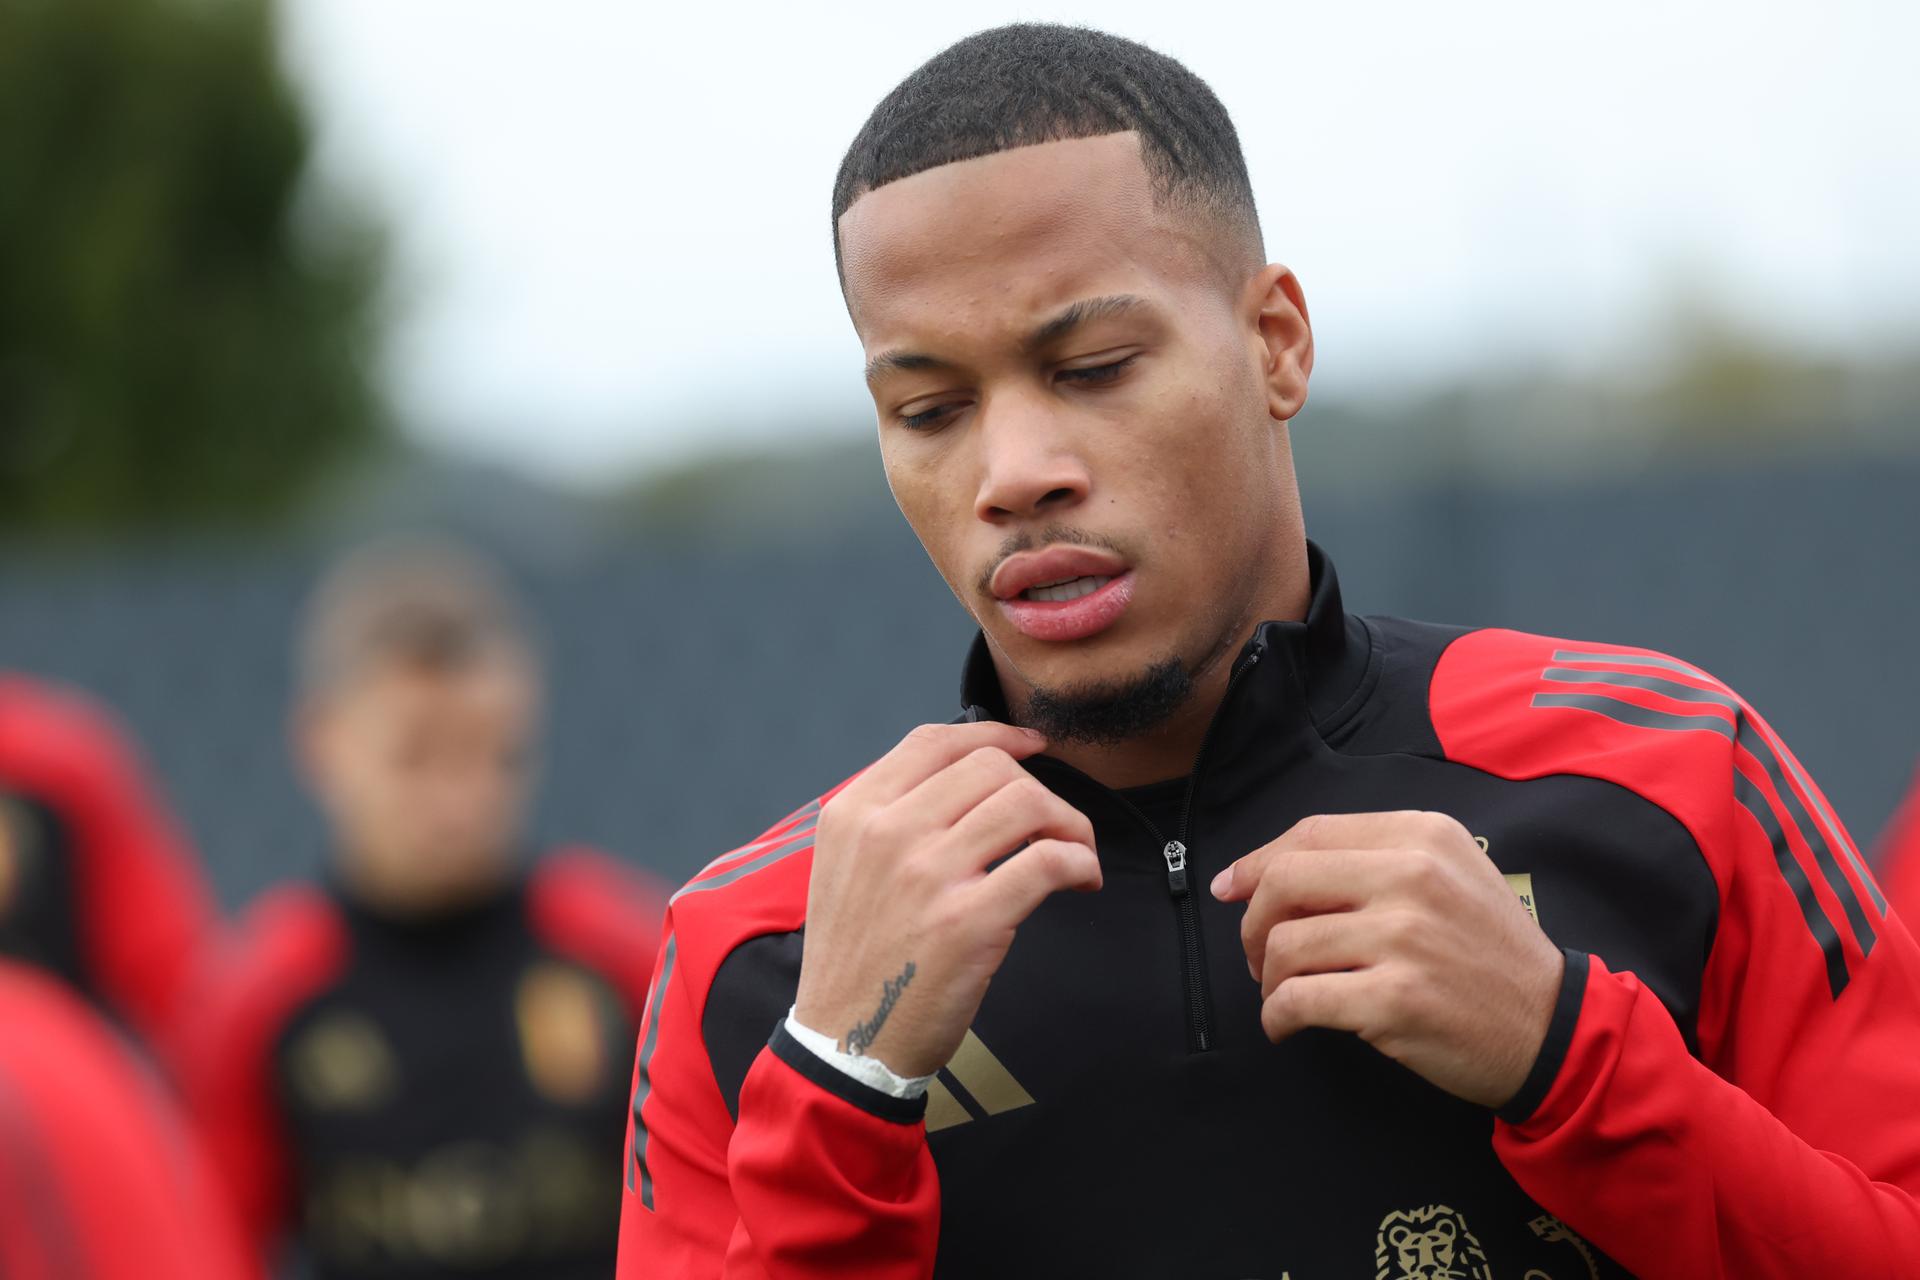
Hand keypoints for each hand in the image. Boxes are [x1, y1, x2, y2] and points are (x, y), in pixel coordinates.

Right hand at [793, 722, 1101, 1077]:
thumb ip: (889, 818)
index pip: (935, 741)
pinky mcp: (969, 922)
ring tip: (1075, 853)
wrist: (846, 1042)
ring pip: (1026, 803)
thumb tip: (967, 783)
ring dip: (1068, 823)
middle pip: (991, 767)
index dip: (996, 734)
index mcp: (854, 813)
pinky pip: (1046, 862)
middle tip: (1053, 825)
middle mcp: (887, 833)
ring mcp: (928, 875)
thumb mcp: (843, 867)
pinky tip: (1082, 881)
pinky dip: (1079, 862)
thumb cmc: (856, 958)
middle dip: (1038, 788)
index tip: (1031, 747)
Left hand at [1211, 811, 1562, 1108]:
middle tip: (1259, 955)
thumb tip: (1266, 870)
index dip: (1257, 861)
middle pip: (1284, 880)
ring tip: (1283, 994)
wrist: (1552, 1026)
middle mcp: (1412, 876)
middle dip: (1253, 921)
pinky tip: (1285, 1026)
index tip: (1232, 888)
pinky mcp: (1395, 999)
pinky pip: (1299, 1000)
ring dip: (1268, 978)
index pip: (1311, 833)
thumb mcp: (1451, 873)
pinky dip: (1276, 1017)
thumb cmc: (1489, 951)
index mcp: (1422, 835)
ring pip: (1285, 944)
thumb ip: (1374, 859)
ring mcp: (1404, 938)